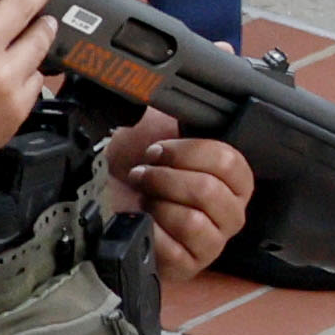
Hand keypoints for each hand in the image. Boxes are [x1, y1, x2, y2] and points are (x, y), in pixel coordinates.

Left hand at [108, 119, 248, 278]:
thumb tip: (197, 69)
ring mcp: (212, 240)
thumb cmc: (133, 168)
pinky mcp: (189, 265)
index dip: (187, 152)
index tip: (157, 150)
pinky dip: (151, 232)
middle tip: (144, 175)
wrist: (100, 203)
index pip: (229, 161)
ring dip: (157, 204)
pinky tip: (143, 224)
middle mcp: (230, 210)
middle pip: (209, 189)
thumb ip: (182, 105)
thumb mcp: (158, 128)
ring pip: (192, 218)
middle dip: (165, 178)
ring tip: (144, 201)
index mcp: (234, 178)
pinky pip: (175, 247)